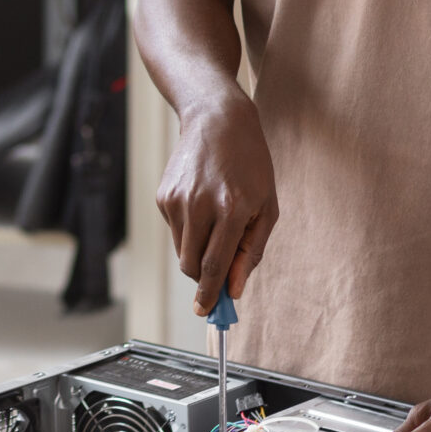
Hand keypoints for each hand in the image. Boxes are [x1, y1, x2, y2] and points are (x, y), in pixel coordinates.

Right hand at [154, 92, 277, 312]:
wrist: (217, 119)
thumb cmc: (250, 163)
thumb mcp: (267, 206)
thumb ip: (252, 251)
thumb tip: (235, 288)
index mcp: (232, 208)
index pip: (214, 265)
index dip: (210, 293)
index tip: (207, 312)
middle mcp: (201, 205)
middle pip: (192, 265)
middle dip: (203, 278)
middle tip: (217, 280)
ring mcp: (177, 200)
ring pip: (181, 252)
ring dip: (197, 253)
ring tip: (216, 226)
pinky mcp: (163, 196)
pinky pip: (175, 232)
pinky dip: (189, 231)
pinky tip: (202, 206)